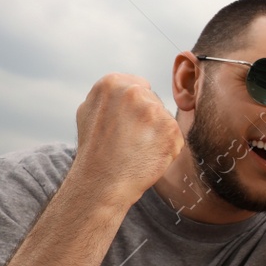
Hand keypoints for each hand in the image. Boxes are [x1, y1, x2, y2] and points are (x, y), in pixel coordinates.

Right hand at [73, 74, 183, 202]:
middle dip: (147, 120)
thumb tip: (135, 86)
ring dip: (157, 134)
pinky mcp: (171, 129)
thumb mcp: (90, 111)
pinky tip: (148, 157)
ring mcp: (154, 110)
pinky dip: (166, 149)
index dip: (133, 109)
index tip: (123, 124)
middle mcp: (134, 92)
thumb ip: (112, 95)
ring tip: (136, 149)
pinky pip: (175, 136)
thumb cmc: (94, 150)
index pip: (139, 86)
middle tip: (128, 140)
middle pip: (154, 102)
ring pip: (165, 119)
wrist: (101, 183)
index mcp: (111, 83)